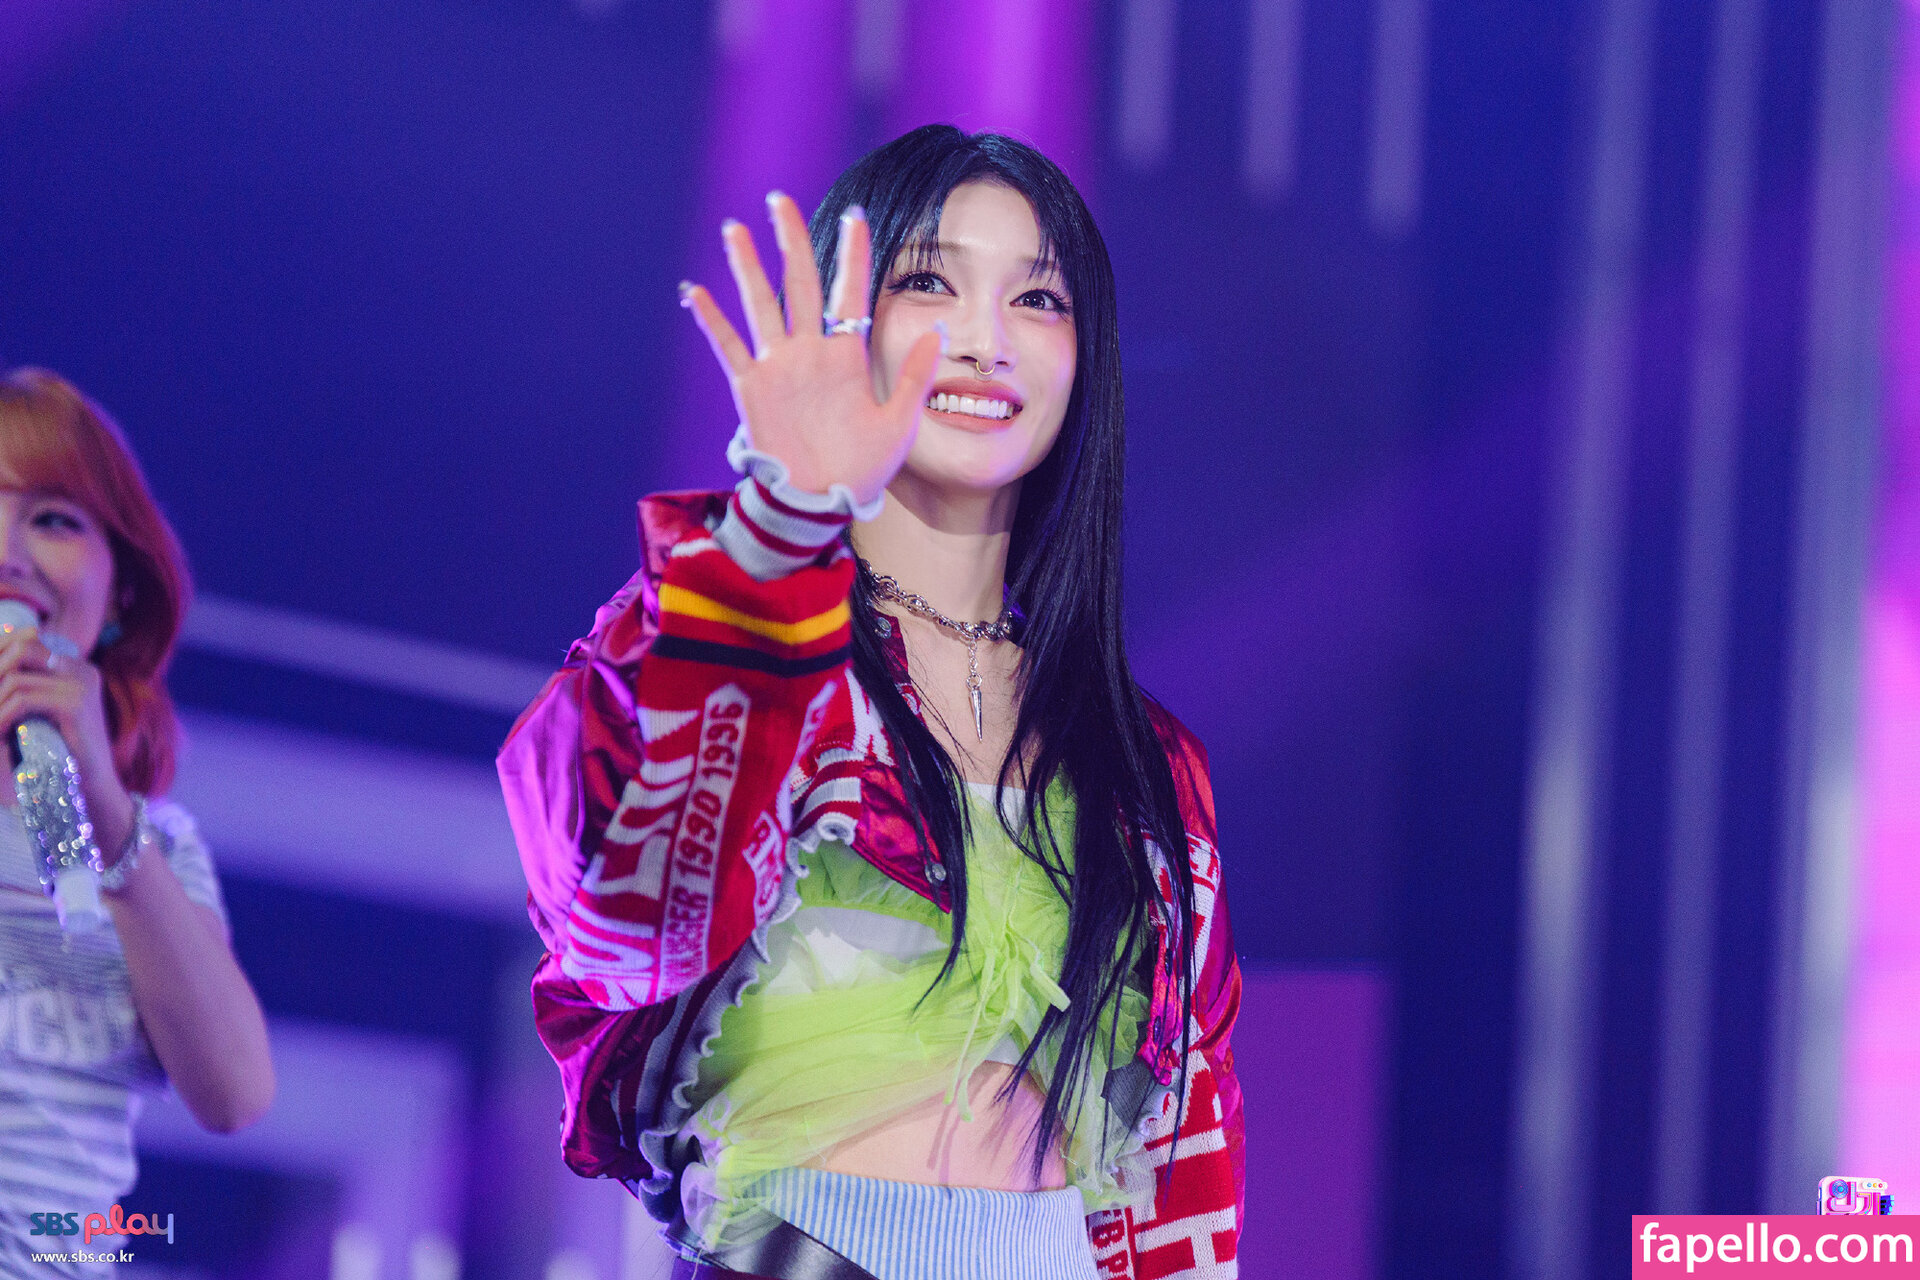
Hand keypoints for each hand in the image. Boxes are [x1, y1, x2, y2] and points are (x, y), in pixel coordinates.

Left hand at [0, 627, 129, 829]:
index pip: (29, 640)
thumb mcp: (43, 713)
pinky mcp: (76, 704)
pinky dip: (3, 716)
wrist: (93, 786)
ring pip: (16, 678)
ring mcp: (82, 684)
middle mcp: (83, 669)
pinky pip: (23, 699)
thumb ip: (27, 689)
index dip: (1, 651)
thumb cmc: (63, 754)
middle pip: (22, 647)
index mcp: (78, 667)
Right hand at [679, 193, 942, 506]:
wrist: (820, 505)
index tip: (854, 215)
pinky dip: (711, 320)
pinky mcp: (752, 390)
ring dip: (746, 268)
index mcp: (847, 357)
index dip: (853, 255)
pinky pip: (729, 347)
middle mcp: (810, 353)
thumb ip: (914, 376)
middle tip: (780, 201)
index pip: (850, 294)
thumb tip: (937, 330)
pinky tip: (694, 292)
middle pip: (800, 284)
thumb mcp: (900, 423)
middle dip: (791, 242)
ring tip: (734, 229)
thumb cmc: (862, 469)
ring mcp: (778, 368)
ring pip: (761, 305)